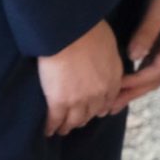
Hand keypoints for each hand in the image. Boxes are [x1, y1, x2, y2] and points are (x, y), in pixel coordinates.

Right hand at [37, 20, 122, 137]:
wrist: (69, 31)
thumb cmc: (88, 28)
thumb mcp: (109, 43)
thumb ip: (109, 58)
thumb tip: (103, 60)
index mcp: (112, 79)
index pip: (108, 100)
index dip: (100, 108)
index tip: (95, 112)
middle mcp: (98, 94)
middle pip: (91, 113)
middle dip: (84, 119)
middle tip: (76, 122)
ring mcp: (78, 100)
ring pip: (74, 121)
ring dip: (67, 126)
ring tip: (61, 129)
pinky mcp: (59, 102)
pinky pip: (55, 120)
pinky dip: (51, 127)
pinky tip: (47, 130)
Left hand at [114, 0, 159, 110]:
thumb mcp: (159, 7)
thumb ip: (147, 31)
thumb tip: (133, 56)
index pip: (158, 70)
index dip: (137, 81)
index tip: (117, 87)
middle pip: (155, 79)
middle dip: (133, 93)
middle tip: (110, 108)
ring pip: (152, 76)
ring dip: (134, 90)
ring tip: (113, 104)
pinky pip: (150, 67)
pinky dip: (136, 77)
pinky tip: (122, 86)